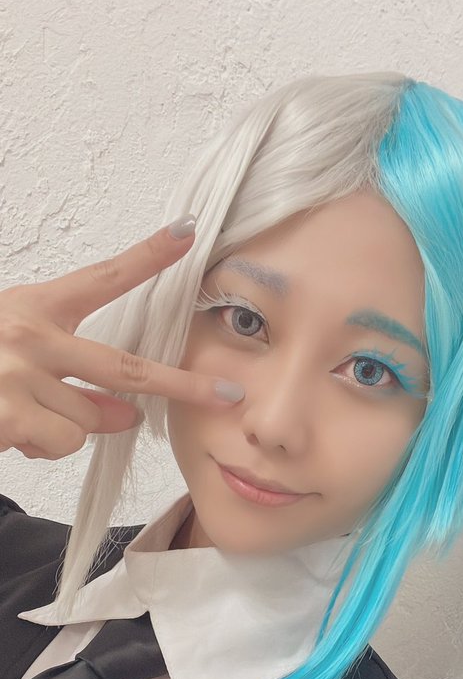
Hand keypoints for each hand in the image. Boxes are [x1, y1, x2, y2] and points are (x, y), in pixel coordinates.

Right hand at [0, 222, 242, 459]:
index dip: (148, 257)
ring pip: (90, 420)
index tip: (187, 231)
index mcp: (34, 307)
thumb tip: (129, 413)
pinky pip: (62, 444)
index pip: (103, 278)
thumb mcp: (19, 355)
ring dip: (69, 427)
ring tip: (25, 412)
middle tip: (224, 394)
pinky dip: (45, 447)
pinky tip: (13, 430)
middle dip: (182, 384)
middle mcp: (31, 335)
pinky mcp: (11, 414)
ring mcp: (21, 375)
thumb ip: (76, 380)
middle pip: (126, 367)